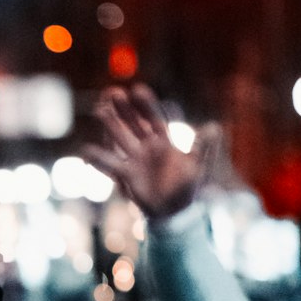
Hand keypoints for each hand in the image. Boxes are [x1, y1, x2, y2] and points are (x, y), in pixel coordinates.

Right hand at [83, 84, 220, 219]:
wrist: (174, 211)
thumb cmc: (187, 187)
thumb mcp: (199, 166)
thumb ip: (204, 147)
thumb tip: (214, 126)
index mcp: (163, 141)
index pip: (153, 118)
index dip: (145, 105)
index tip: (136, 90)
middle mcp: (146, 146)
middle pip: (132, 123)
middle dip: (123, 109)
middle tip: (112, 92)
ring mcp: (134, 159)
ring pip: (119, 138)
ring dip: (110, 125)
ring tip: (99, 109)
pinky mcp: (125, 175)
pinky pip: (109, 165)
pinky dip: (97, 159)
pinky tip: (86, 151)